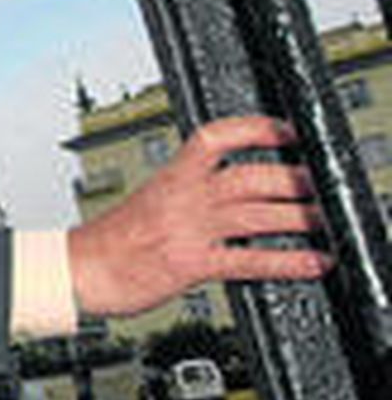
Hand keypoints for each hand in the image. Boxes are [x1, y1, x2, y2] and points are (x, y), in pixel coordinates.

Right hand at [68, 115, 331, 316]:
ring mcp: (188, 230)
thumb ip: (182, 195)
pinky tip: (311, 262)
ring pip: (256, 213)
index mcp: (169, 178)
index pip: (215, 138)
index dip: (255, 129)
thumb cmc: (105, 243)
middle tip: (316, 185)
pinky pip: (249, 259)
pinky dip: (287, 260)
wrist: (76, 270)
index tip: (285, 132)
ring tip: (323, 220)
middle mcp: (182, 198)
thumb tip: (220, 198)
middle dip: (292, 179)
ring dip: (299, 216)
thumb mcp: (145, 202)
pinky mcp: (191, 264)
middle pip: (249, 176)